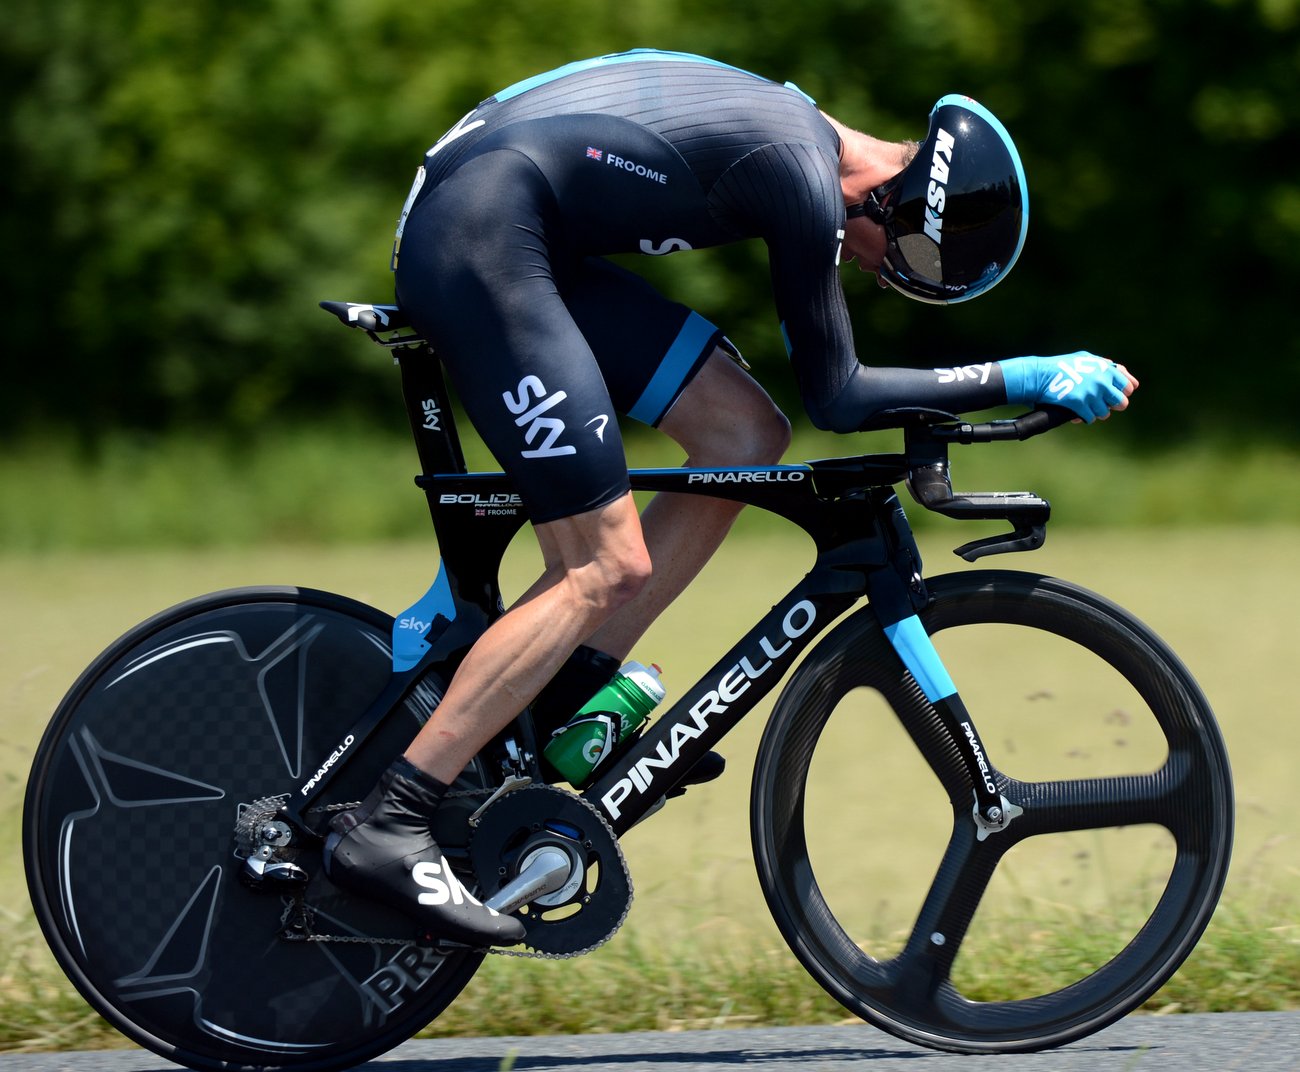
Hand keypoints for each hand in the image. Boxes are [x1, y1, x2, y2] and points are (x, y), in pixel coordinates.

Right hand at [1000, 353, 1138, 422]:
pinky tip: (1078, 414)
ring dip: (1097, 413)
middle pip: (1121, 402)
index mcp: (1106, 369)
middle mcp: (1102, 381)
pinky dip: (1084, 417)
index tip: (1116, 396)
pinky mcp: (1079, 404)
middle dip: (1112, 405)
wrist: (1040, 375)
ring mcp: (1091, 393)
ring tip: (1088, 409)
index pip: (1128, 386)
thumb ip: (1103, 364)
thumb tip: (1119, 370)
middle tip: (1103, 405)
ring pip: (1105, 413)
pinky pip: (1090, 418)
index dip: (1123, 393)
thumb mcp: (1084, 358)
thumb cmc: (1060, 366)